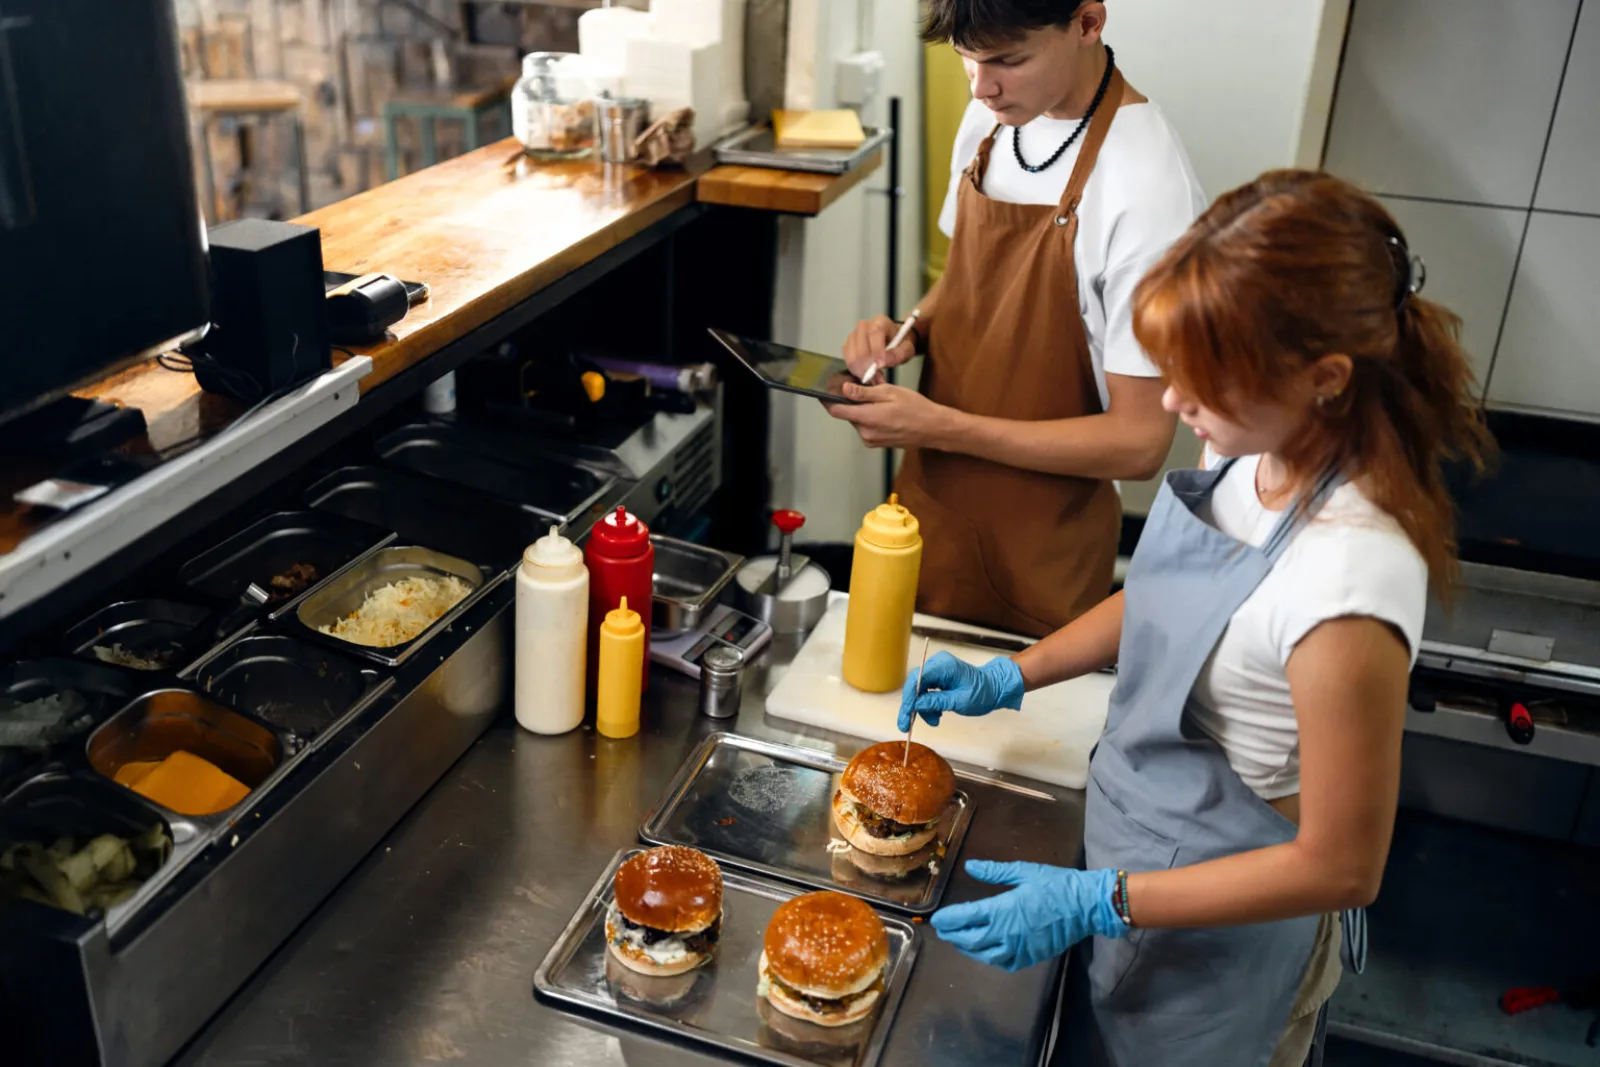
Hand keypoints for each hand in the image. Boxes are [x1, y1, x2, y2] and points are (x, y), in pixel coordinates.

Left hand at [827, 383, 952, 449]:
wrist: (933, 429)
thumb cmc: (916, 409)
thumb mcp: (889, 392)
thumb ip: (864, 393)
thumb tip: (844, 389)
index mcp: (867, 418)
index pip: (836, 410)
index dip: (828, 399)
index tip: (825, 391)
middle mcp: (865, 433)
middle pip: (848, 414)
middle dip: (854, 401)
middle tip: (868, 388)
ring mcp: (871, 440)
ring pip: (858, 420)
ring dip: (864, 410)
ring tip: (883, 401)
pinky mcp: (876, 443)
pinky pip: (866, 427)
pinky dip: (871, 418)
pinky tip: (886, 412)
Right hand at [842, 315, 917, 382]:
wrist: (892, 341)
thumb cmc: (899, 343)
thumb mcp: (906, 348)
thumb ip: (898, 355)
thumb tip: (884, 362)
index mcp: (880, 322)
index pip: (875, 334)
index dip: (877, 350)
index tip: (880, 365)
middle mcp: (864, 326)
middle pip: (861, 349)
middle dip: (869, 367)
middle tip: (879, 379)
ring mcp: (853, 335)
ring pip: (853, 358)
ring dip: (863, 371)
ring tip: (874, 377)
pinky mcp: (847, 345)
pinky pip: (848, 361)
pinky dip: (857, 371)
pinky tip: (867, 373)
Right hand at [898, 653, 1024, 730]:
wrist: (995, 688)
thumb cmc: (982, 693)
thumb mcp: (960, 701)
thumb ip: (936, 702)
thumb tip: (916, 705)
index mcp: (944, 666)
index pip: (917, 679)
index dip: (909, 698)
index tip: (906, 716)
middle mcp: (937, 664)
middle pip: (915, 684)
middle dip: (912, 706)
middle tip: (907, 725)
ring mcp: (937, 669)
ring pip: (919, 689)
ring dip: (922, 707)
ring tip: (934, 721)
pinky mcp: (938, 677)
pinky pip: (926, 690)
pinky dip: (928, 704)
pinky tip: (936, 714)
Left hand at [931, 860, 1126, 971]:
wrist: (1086, 906)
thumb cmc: (1055, 884)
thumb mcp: (1023, 872)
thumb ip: (994, 872)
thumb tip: (971, 867)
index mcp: (1002, 910)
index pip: (966, 917)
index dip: (949, 919)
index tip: (937, 919)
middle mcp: (1007, 934)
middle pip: (971, 940)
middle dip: (953, 936)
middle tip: (942, 931)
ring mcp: (1019, 949)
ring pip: (985, 956)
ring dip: (969, 949)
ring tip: (960, 941)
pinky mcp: (1032, 957)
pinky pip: (1005, 964)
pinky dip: (991, 959)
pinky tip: (986, 953)